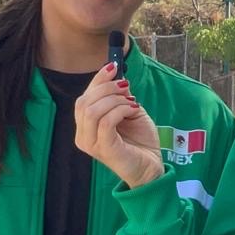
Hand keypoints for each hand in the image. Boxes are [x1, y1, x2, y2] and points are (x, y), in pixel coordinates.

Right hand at [74, 62, 163, 187]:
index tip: (113, 66)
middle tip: (126, 87)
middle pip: (84, 102)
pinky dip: (120, 110)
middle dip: (106, 88)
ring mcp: (91, 144)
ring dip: (115, 100)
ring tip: (131, 102)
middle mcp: (83, 136)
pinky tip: (133, 109)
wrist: (151, 167)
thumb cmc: (140, 142)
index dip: (97, 80)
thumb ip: (120, 97)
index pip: (83, 98)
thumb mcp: (130, 112)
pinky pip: (106, 122)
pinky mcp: (104, 149)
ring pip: (93, 110)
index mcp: (85, 127)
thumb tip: (119, 78)